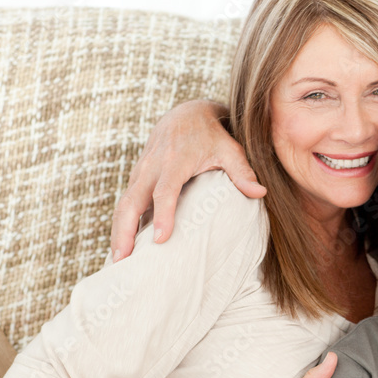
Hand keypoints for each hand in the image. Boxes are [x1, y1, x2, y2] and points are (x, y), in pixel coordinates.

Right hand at [110, 99, 265, 260]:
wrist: (186, 115)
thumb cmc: (212, 135)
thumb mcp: (230, 149)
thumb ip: (242, 172)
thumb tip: (260, 193)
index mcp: (175, 161)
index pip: (165, 191)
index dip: (163, 214)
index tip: (161, 239)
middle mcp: (152, 167)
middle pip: (131, 201)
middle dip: (124, 231)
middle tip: (123, 261)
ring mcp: (141, 173)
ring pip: (123, 204)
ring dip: (118, 232)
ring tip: (118, 262)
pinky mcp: (137, 178)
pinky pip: (125, 203)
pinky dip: (121, 224)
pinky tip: (123, 248)